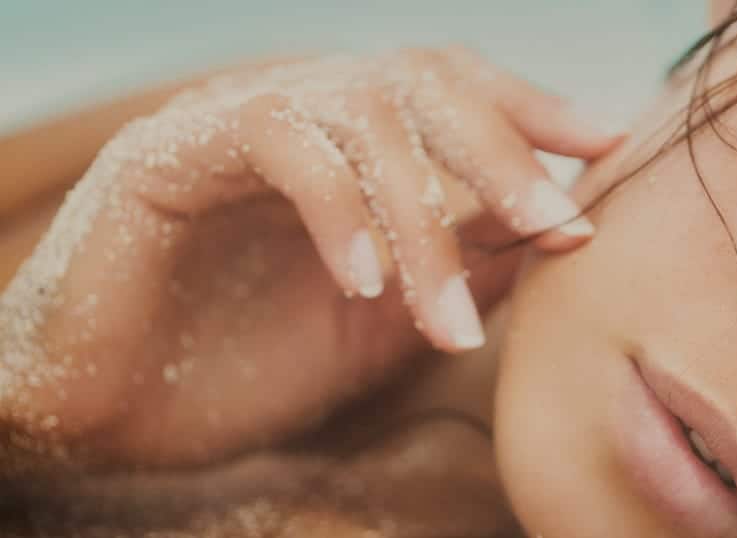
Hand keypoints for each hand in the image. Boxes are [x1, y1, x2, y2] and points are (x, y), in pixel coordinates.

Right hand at [0, 48, 619, 469]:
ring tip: (448, 318)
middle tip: (558, 225)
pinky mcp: (169, 150)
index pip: (455, 89)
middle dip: (501, 153)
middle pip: (421, 82)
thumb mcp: (391, 317)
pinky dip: (335, 211)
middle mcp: (301, 110)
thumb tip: (563, 229)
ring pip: (359, 116)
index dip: (532, 108)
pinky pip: (275, 143)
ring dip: (423, 218)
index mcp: (353, 140)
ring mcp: (235, 119)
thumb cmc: (252, 362)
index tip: (605, 144)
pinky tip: (361, 285)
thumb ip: (470, 264)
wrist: (114, 409)